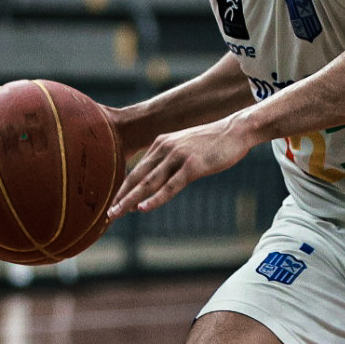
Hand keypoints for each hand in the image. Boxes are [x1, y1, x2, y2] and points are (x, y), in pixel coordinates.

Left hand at [107, 116, 257, 218]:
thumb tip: (161, 178)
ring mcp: (178, 156)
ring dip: (130, 200)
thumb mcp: (187, 147)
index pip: (138, 170)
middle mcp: (165, 148)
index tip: (114, 202)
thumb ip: (172, 160)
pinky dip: (154, 198)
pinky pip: (170, 186)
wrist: (236, 130)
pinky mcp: (192, 166)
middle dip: (121, 196)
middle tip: (108, 214)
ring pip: (149, 183)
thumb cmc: (214, 142)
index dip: (125, 188)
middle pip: (137, 177)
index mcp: (161, 143)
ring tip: (116, 213)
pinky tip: (142, 208)